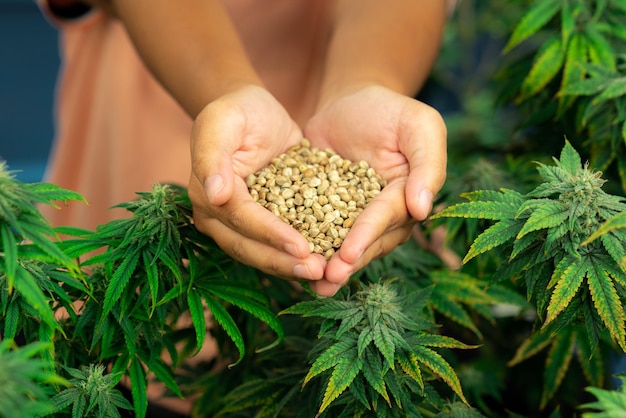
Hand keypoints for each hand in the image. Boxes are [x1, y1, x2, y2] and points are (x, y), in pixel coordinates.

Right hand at [188, 85, 326, 284]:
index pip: (242, 220)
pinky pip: (279, 245)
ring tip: (325, 275)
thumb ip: (213, 156)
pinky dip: (299, 257)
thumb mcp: (223, 121)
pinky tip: (326, 265)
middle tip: (318, 272)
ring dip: (292, 267)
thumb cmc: (238, 110)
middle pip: (250, 247)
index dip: (271, 235)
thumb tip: (214, 196)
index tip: (301, 247)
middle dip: (283, 262)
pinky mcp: (263, 223)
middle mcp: (219, 217)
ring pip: (263, 254)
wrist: (256, 112)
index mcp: (207, 194)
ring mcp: (240, 224)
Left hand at [304, 85, 446, 295]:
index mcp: (408, 197)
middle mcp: (384, 215)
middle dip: (346, 261)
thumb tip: (422, 209)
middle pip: (366, 241)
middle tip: (325, 279)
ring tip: (310, 283)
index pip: (386, 218)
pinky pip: (317, 231)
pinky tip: (290, 263)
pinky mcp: (326, 212)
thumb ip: (428, 164)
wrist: (349, 102)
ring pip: (343, 244)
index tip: (347, 254)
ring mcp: (354, 216)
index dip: (366, 236)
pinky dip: (307, 246)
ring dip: (328, 265)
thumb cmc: (389, 110)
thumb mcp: (419, 124)